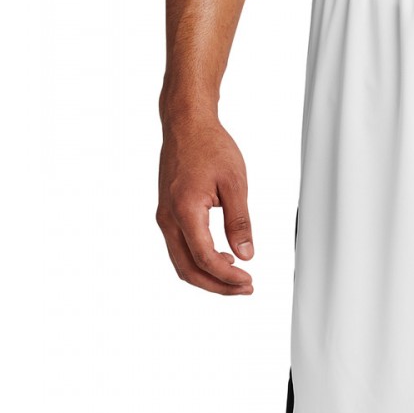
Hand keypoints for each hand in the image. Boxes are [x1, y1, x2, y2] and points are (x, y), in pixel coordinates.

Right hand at [156, 114, 254, 294]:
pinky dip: (199, 261)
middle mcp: (168, 217)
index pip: (204, 258)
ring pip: (181, 262)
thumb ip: (240, 222)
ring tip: (237, 278)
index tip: (249, 280)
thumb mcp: (235, 184)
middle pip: (188, 269)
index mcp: (184, 210)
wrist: (186, 124)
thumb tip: (245, 255)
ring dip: (208, 276)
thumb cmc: (209, 146)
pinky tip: (222, 258)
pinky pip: (179, 248)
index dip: (227, 276)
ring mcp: (164, 217)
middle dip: (217, 285)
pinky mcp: (167, 214)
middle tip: (245, 288)